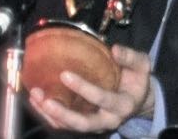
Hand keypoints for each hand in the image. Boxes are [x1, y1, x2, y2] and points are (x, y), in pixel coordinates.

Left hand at [29, 44, 154, 132]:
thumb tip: (114, 49)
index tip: (65, 75)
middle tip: (44, 98)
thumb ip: (130, 57)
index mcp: (124, 104)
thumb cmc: (138, 79)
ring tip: (35, 98)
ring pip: (71, 127)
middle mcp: (109, 120)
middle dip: (62, 113)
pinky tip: (38, 102)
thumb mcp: (142, 64)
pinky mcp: (86, 124)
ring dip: (51, 115)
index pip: (102, 99)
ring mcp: (97, 125)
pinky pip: (66, 125)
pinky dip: (50, 116)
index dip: (84, 88)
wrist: (139, 98)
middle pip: (83, 123)